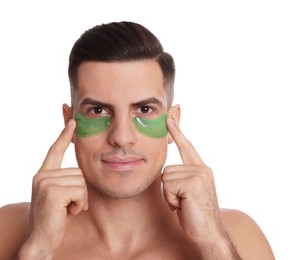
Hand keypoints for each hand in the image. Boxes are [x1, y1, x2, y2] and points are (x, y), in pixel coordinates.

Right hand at [22, 119, 87, 253]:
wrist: (41, 241)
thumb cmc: (53, 219)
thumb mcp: (58, 196)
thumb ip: (64, 181)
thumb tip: (79, 174)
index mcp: (42, 175)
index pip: (54, 151)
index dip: (64, 136)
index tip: (73, 122)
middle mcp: (41, 176)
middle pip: (78, 171)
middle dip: (80, 191)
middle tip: (69, 206)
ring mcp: (45, 183)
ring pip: (81, 181)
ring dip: (80, 199)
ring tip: (67, 209)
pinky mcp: (52, 192)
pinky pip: (80, 191)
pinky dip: (79, 204)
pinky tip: (68, 213)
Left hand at [162, 116, 228, 252]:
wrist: (208, 234)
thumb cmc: (194, 214)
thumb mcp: (187, 192)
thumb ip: (181, 177)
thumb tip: (167, 171)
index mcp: (201, 169)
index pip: (186, 146)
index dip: (177, 131)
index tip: (169, 117)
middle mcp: (202, 169)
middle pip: (166, 169)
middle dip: (169, 189)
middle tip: (182, 201)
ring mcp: (199, 174)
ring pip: (165, 177)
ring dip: (170, 195)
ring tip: (184, 204)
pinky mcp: (194, 182)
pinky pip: (168, 186)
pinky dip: (171, 199)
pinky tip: (183, 206)